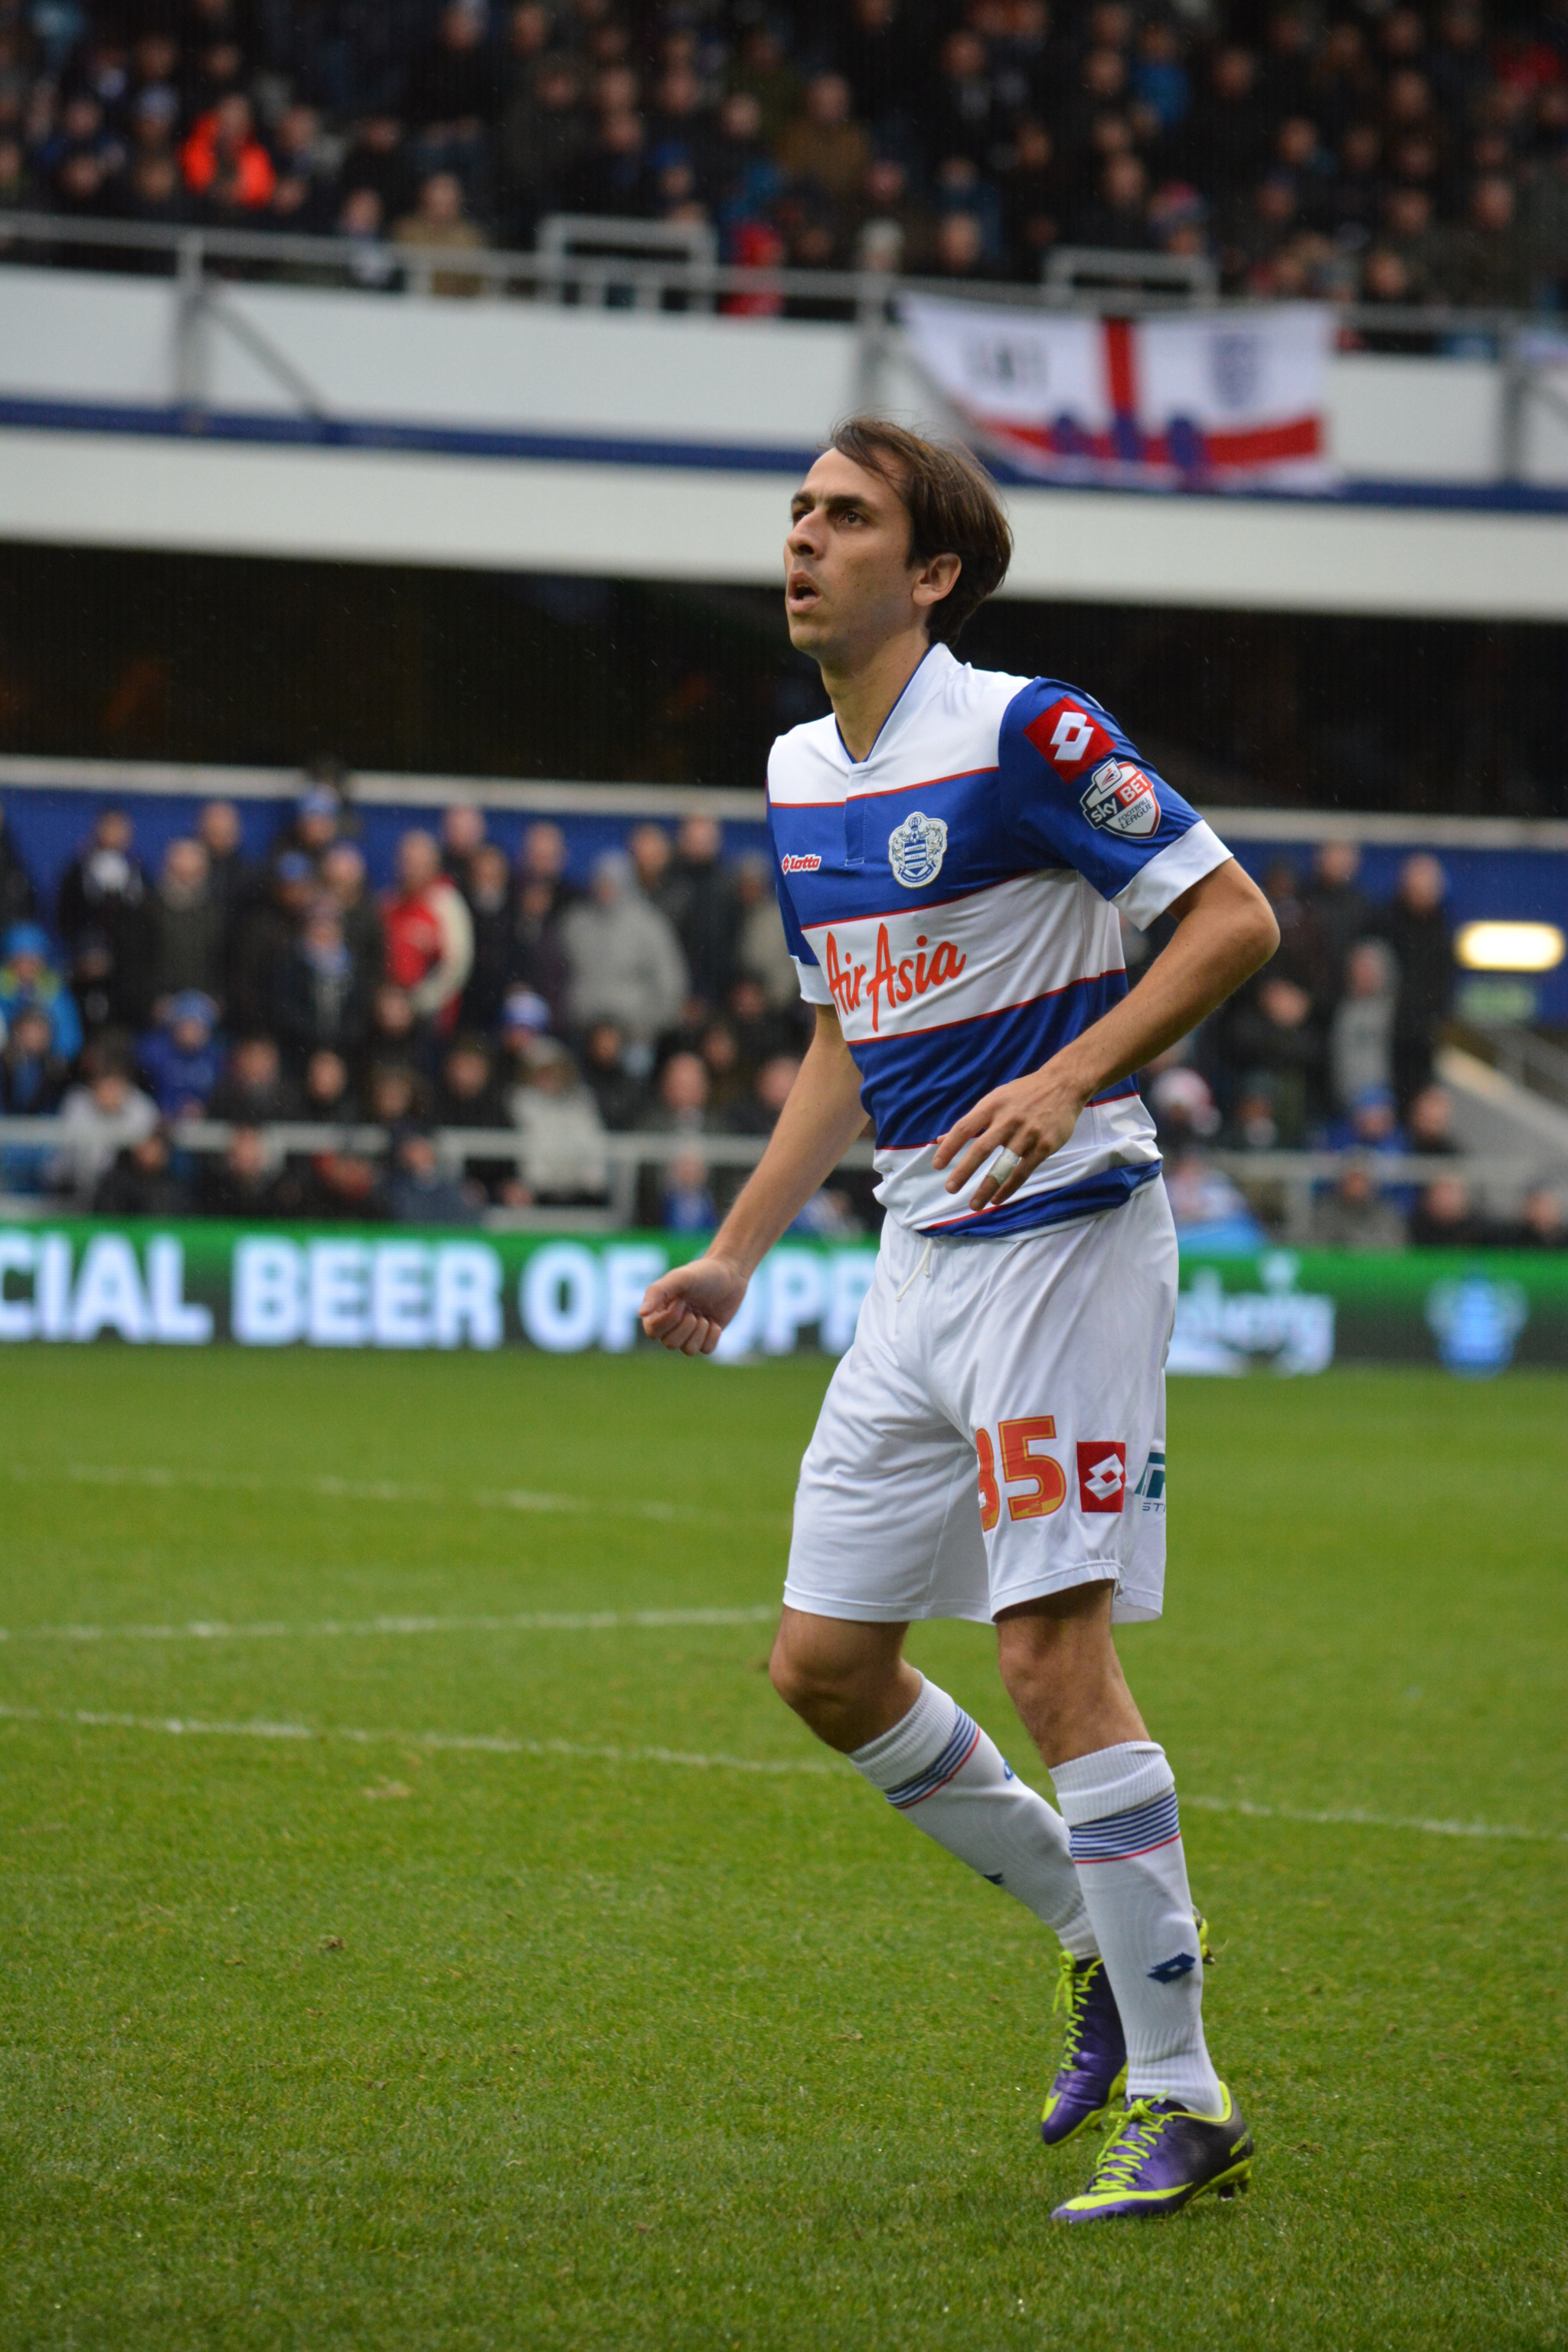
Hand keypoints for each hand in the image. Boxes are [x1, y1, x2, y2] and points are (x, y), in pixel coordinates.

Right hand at [639, 1252, 750, 1355]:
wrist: (731, 1275)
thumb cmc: (702, 1273)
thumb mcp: (679, 1278)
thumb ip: (657, 1292)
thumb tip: (641, 1313)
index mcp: (657, 1311)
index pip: (653, 1332)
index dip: (670, 1319)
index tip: (682, 1301)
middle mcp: (670, 1325)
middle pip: (670, 1344)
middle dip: (687, 1326)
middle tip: (695, 1309)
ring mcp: (688, 1333)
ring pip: (689, 1350)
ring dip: (700, 1331)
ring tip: (704, 1314)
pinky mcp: (706, 1338)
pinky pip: (706, 1350)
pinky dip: (713, 1335)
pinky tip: (714, 1321)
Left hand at [932, 1063, 1086, 1210]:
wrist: (1063, 1085)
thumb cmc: (1022, 1094)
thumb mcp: (994, 1100)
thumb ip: (970, 1122)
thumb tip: (940, 1140)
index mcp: (991, 1106)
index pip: (964, 1128)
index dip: (949, 1148)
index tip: (937, 1165)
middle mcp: (1008, 1119)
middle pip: (981, 1148)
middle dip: (964, 1170)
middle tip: (950, 1189)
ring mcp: (1027, 1133)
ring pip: (1004, 1164)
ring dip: (987, 1187)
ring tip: (974, 1204)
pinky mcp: (1044, 1145)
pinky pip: (1023, 1171)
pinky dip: (1009, 1188)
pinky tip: (997, 1199)